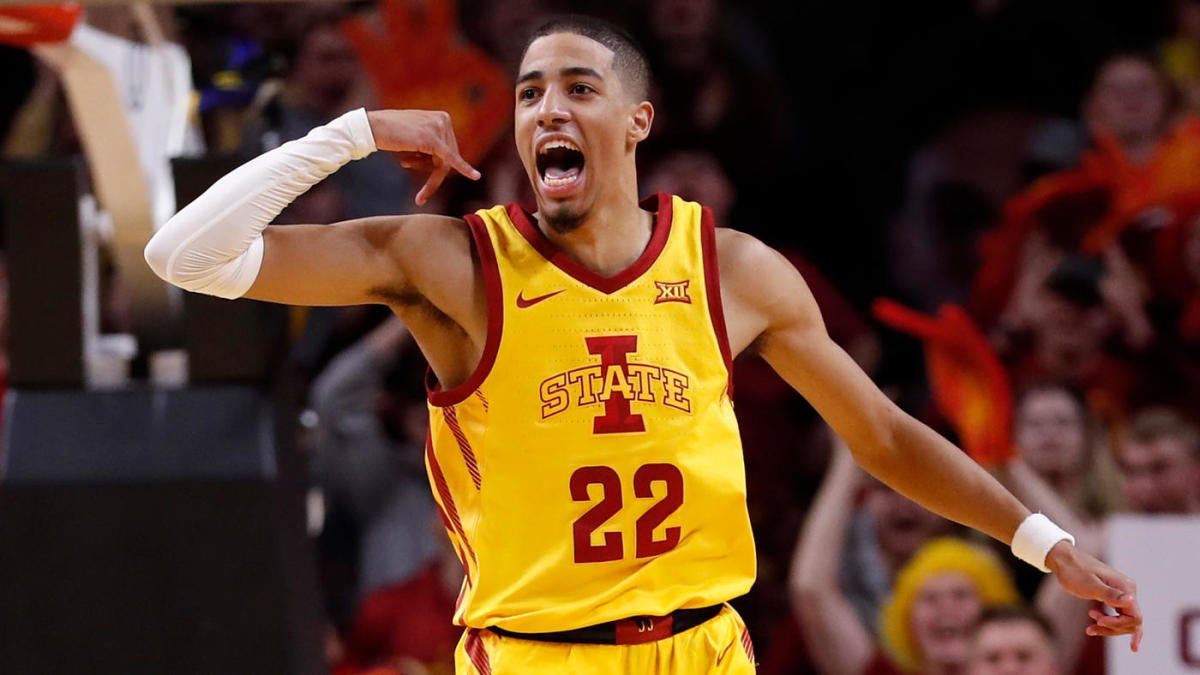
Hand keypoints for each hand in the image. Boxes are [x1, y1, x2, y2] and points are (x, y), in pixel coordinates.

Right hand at [366, 109, 480, 204]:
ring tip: (403, 161)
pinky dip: (464, 169)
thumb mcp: (415, 135)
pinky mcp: (432, 140)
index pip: (448, 147)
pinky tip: (475, 177)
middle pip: (448, 156)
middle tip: (405, 163)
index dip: (435, 162)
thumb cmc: (390, 132)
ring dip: (425, 171)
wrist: (372, 127)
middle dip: (428, 167)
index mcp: (442, 117)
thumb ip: (431, 143)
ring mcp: (438, 128)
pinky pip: (449, 160)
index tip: (421, 168)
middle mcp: (444, 119)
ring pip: (444, 163)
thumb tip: (445, 161)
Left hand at [1046, 541, 1142, 651]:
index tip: (1099, 622)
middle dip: (1113, 628)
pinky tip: (1097, 628)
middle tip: (1092, 627)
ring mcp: (1121, 594)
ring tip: (1090, 628)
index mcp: (1126, 587)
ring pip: (1124, 621)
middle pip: (1131, 622)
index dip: (1119, 624)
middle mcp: (1128, 591)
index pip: (1135, 617)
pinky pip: (1117, 616)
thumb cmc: (1075, 571)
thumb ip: (1111, 595)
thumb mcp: (1091, 586)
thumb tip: (1131, 600)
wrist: (1064, 560)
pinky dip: (1108, 624)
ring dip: (1108, 628)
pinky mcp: (1113, 597)